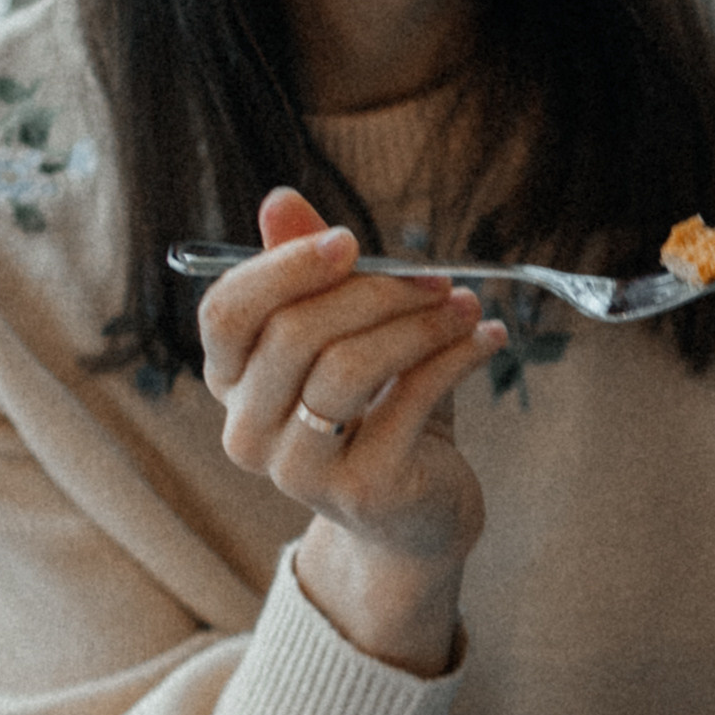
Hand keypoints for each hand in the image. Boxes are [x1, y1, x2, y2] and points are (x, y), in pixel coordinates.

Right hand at [194, 187, 507, 673]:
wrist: (419, 514)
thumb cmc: (378, 412)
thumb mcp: (346, 337)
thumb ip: (312, 274)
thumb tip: (280, 200)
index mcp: (232, 383)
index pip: (227, 311)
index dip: (284, 266)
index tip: (351, 241)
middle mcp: (248, 432)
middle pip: (295, 333)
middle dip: (374, 291)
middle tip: (435, 278)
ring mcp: (299, 469)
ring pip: (348, 367)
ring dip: (419, 324)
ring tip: (466, 307)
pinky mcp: (363, 489)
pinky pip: (410, 399)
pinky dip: (455, 356)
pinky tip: (488, 338)